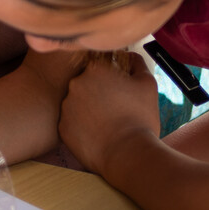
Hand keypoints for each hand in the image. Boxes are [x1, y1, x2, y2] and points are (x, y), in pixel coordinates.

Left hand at [58, 52, 160, 176]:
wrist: (128, 153)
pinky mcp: (62, 127)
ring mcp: (65, 106)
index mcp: (94, 69)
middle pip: (86, 84)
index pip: (99, 67)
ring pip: (77, 103)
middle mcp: (75, 84)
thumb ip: (136, 62)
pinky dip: (82, 126)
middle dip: (99, 93)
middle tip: (115, 109)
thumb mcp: (147, 83)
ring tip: (108, 123)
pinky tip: (98, 133)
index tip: (119, 91)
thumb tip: (127, 56)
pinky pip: (71, 122)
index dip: (110, 78)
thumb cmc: (140, 117)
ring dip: (89, 109)